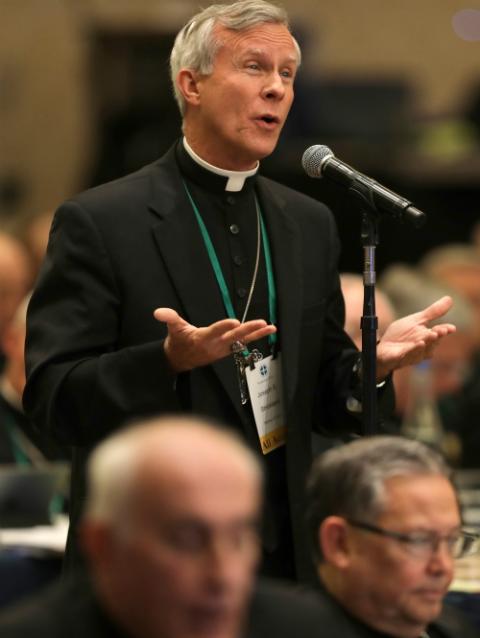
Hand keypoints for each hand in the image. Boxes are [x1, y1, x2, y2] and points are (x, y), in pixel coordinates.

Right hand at [153, 308, 276, 371]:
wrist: (181, 360)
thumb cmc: (178, 342)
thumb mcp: (173, 329)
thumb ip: (169, 319)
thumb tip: (158, 312)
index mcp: (202, 339)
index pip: (214, 332)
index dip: (224, 327)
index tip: (234, 322)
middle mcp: (215, 345)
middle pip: (233, 337)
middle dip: (247, 330)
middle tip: (260, 323)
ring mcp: (223, 349)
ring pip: (242, 341)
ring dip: (256, 334)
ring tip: (270, 327)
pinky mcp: (228, 349)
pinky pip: (244, 342)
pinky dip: (256, 336)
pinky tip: (268, 329)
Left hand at [376, 296, 455, 380]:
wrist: (383, 348)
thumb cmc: (401, 335)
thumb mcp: (416, 320)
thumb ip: (432, 312)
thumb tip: (449, 298)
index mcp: (427, 338)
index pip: (438, 334)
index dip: (444, 331)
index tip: (451, 328)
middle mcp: (422, 349)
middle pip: (431, 343)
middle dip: (436, 337)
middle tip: (441, 330)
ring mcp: (411, 355)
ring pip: (420, 350)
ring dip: (426, 343)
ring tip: (431, 334)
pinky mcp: (398, 358)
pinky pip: (406, 355)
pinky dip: (412, 350)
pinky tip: (419, 343)